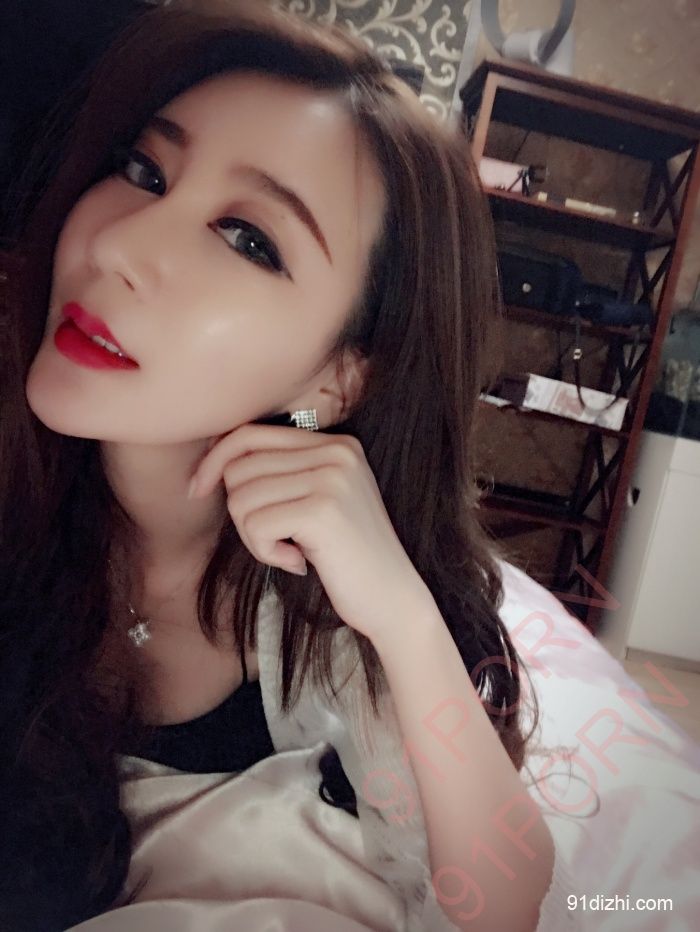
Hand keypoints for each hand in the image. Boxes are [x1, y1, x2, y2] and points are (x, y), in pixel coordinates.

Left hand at [188, 423, 432, 640]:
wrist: (394, 600)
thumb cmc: (347, 558)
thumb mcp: (318, 500)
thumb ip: (281, 473)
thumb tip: (213, 461)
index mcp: (336, 443)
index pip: (251, 434)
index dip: (215, 460)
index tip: (197, 489)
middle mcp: (336, 452)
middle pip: (240, 467)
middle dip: (242, 511)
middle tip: (274, 540)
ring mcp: (331, 479)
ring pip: (242, 497)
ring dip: (255, 537)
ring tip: (289, 552)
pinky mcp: (322, 511)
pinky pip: (255, 525)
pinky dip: (265, 552)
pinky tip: (297, 563)